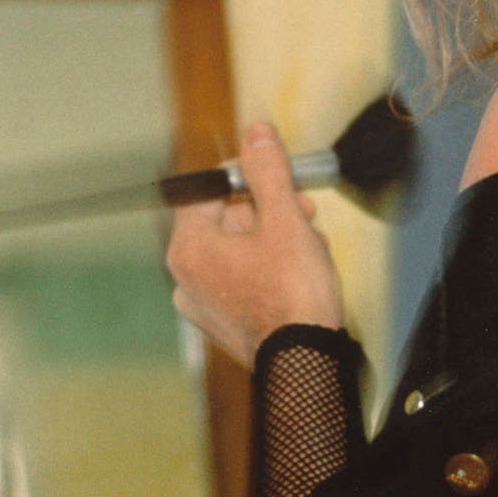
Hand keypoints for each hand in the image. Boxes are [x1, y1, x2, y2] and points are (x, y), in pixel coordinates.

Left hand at [166, 121, 343, 365]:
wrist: (306, 363)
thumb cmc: (293, 295)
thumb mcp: (285, 220)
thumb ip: (268, 172)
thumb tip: (256, 133)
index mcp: (190, 247)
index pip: (206, 189)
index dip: (245, 174)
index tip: (276, 173)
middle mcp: (186, 277)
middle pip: (224, 219)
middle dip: (269, 209)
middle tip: (304, 209)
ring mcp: (202, 304)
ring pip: (238, 249)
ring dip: (275, 237)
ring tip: (311, 244)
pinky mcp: (223, 323)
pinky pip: (241, 279)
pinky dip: (269, 268)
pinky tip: (300, 272)